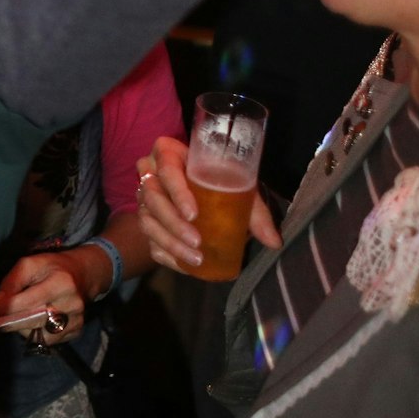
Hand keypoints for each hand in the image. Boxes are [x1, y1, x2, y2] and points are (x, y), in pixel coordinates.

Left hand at [0, 249, 97, 344]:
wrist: (82, 274)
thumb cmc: (51, 267)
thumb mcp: (29, 264)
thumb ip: (11, 283)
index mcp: (60, 283)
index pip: (26, 303)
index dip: (4, 310)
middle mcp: (72, 304)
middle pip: (32, 322)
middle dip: (10, 322)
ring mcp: (76, 320)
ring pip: (39, 335)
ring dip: (23, 329)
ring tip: (19, 317)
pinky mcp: (76, 331)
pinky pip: (49, 340)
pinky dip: (36, 334)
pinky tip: (34, 322)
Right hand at [136, 136, 281, 273]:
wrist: (206, 187)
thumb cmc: (222, 180)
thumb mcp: (240, 189)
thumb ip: (256, 212)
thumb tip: (274, 242)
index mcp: (169, 153)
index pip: (167, 169)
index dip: (177, 192)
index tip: (194, 215)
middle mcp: (150, 173)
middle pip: (153, 198)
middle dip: (173, 224)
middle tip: (197, 242)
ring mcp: (144, 197)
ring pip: (147, 220)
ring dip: (170, 242)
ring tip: (195, 258)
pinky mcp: (146, 219)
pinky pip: (148, 238)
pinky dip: (165, 253)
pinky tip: (184, 264)